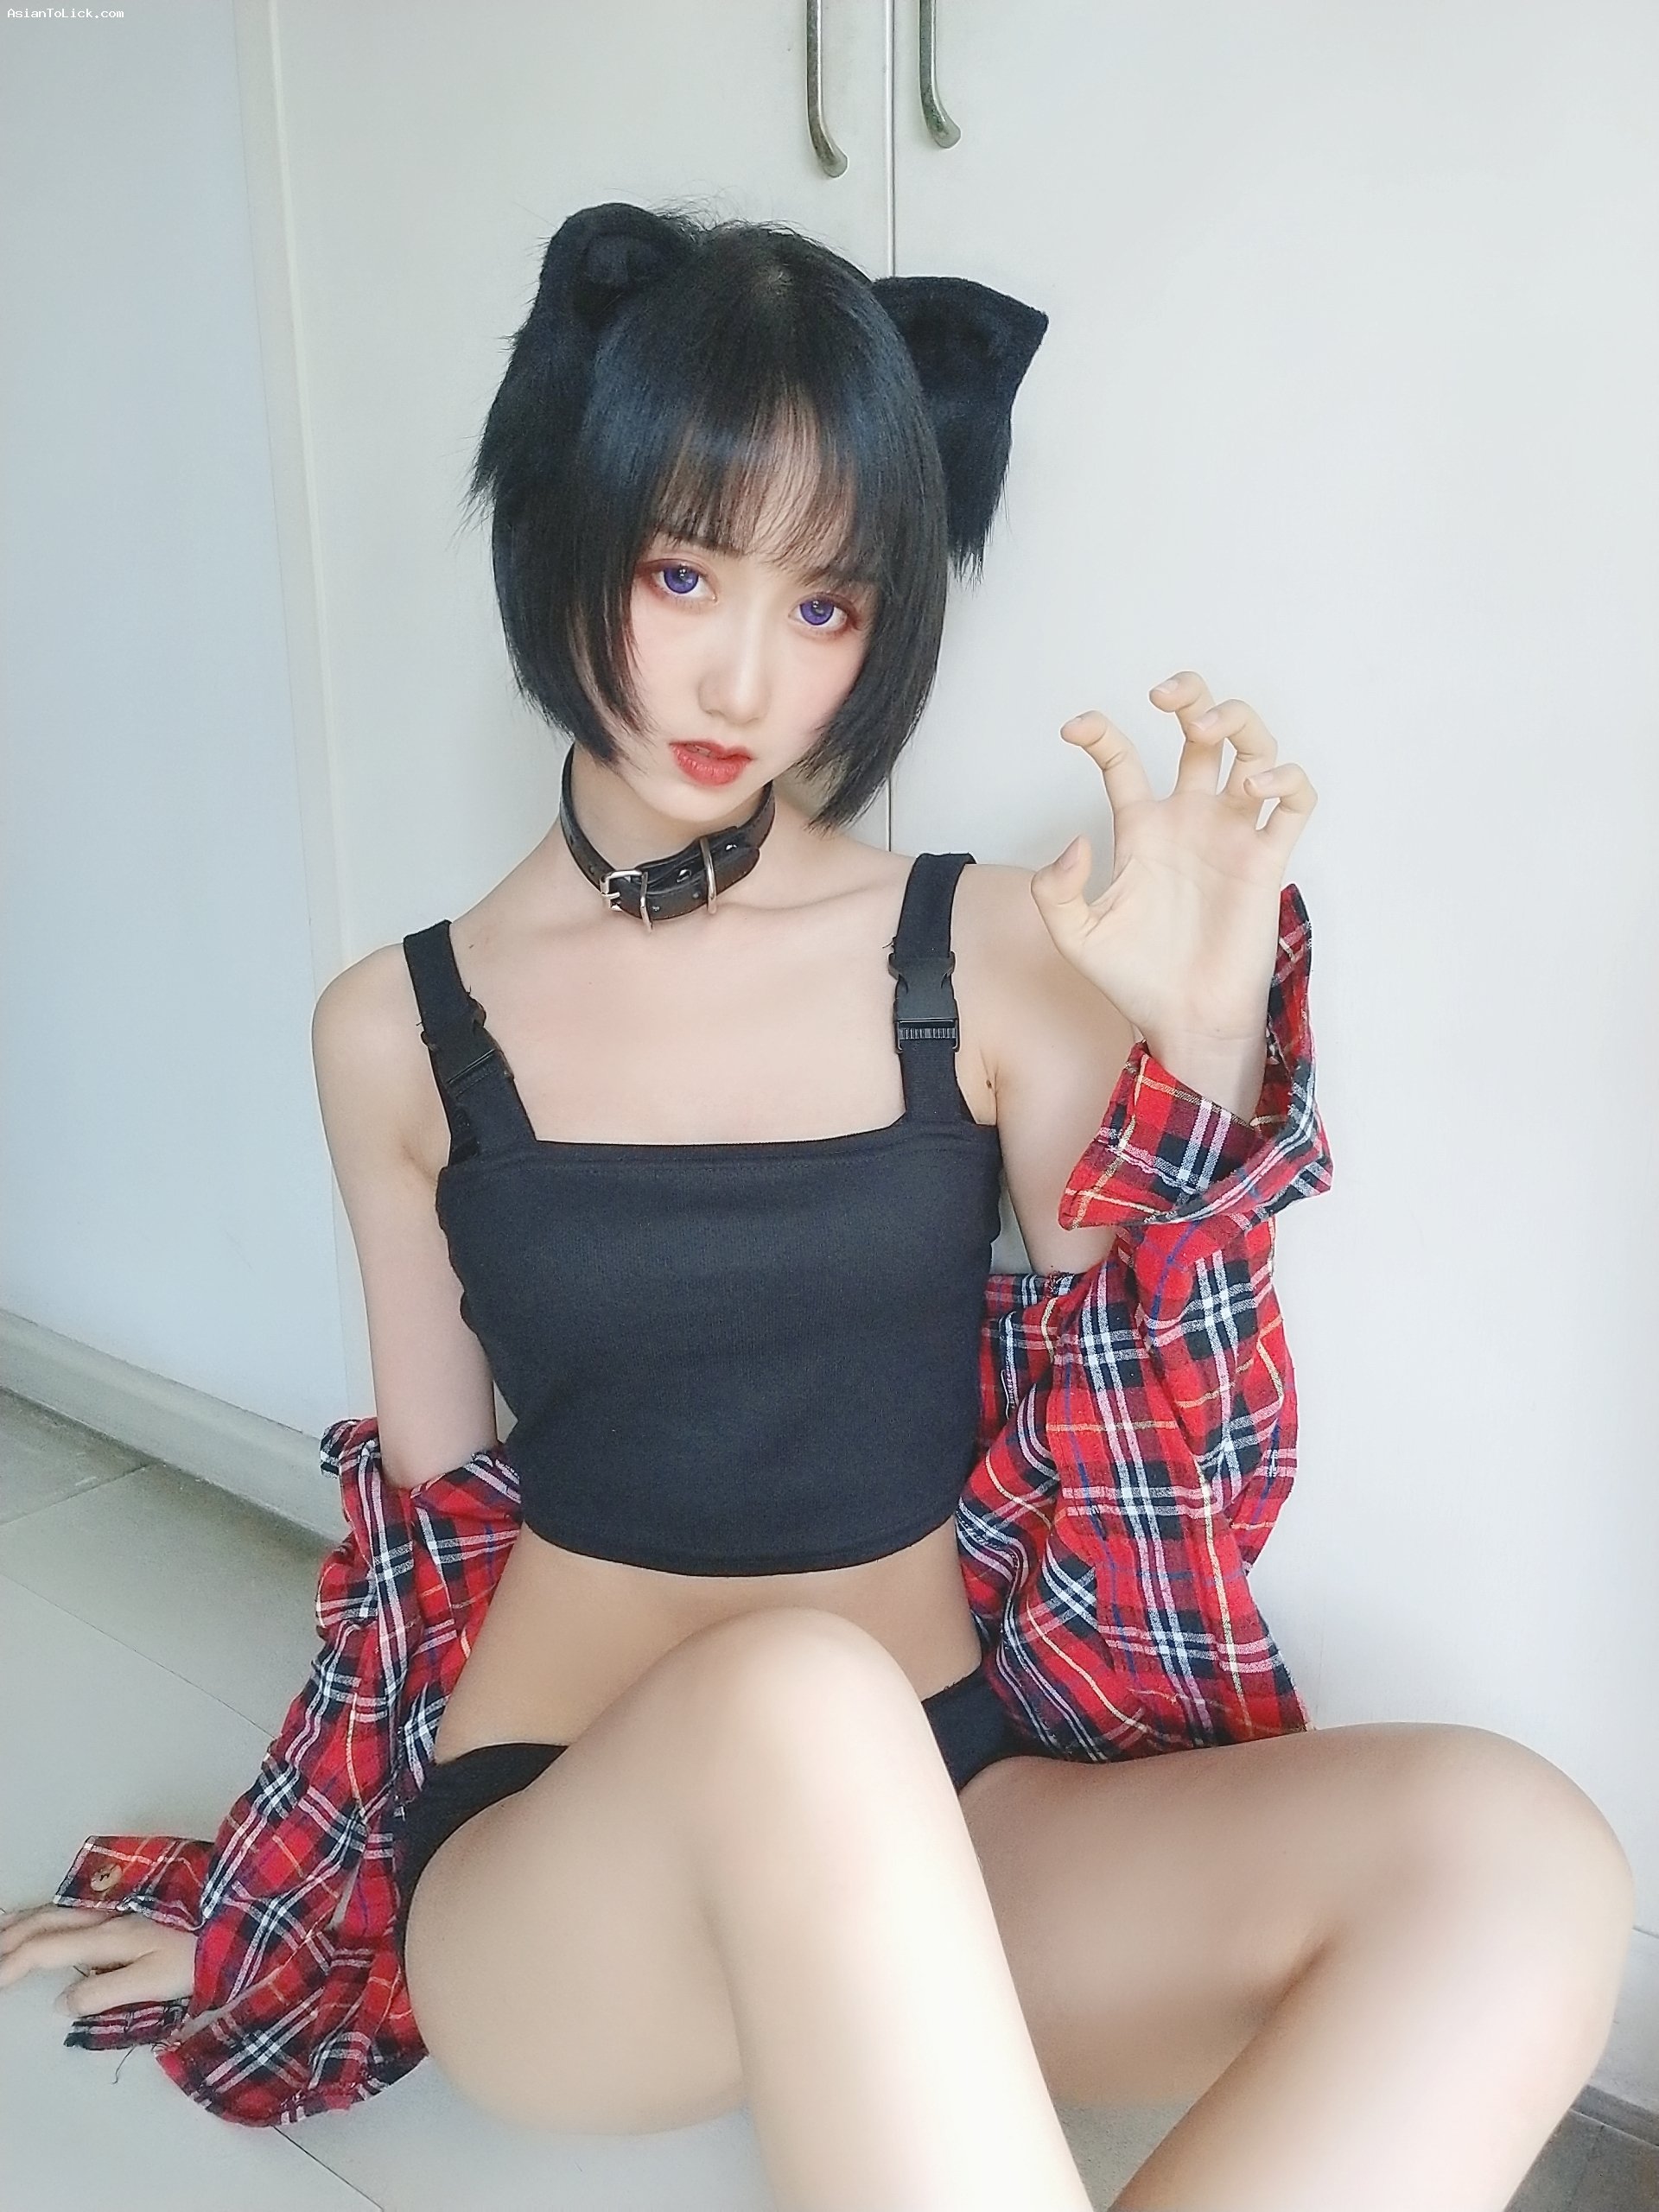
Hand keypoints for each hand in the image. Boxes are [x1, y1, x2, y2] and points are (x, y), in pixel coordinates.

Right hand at [0, 1901, 195, 2017]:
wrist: (240, 1913)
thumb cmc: (200, 1952)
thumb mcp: (154, 1981)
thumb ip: (104, 1992)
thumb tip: (59, 2003)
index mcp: (107, 1935)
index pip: (44, 1948)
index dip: (10, 1965)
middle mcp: (105, 1913)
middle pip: (43, 1921)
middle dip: (8, 1940)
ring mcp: (117, 1903)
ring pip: (55, 1907)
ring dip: (21, 1921)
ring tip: (0, 1936)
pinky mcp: (130, 1901)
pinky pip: (74, 1902)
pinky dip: (47, 1911)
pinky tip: (42, 1918)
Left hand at [1029, 672, 1316, 1050]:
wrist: (1182, 1020)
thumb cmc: (1132, 980)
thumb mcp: (1074, 936)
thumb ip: (1057, 890)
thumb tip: (1077, 843)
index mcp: (1140, 829)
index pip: (1122, 760)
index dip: (1100, 732)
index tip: (1075, 728)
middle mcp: (1188, 820)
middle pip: (1201, 733)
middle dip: (1190, 696)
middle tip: (1167, 696)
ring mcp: (1230, 835)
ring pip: (1252, 749)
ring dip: (1238, 722)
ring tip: (1211, 730)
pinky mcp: (1265, 859)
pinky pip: (1293, 803)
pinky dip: (1286, 778)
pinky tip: (1256, 785)